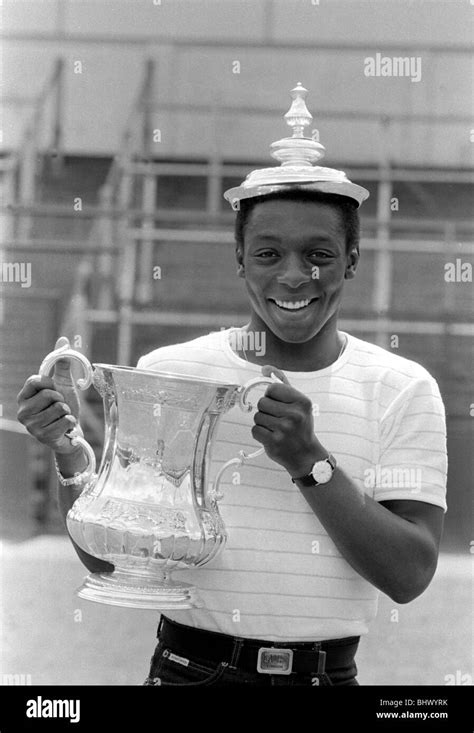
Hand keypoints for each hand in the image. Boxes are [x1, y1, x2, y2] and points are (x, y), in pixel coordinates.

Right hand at [17, 336, 81, 455]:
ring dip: (67, 412)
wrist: (71, 434)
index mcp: (23, 396)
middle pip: (49, 394)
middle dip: (61, 399)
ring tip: (62, 418)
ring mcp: (31, 426)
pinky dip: (70, 422)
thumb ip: (61, 363)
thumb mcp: (63, 383)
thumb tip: (63, 339)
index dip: (51, 383)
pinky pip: (65, 420)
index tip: (54, 390)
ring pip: (59, 408)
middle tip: (59, 407)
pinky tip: (64, 428)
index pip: (36, 380)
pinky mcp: (43, 437)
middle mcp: (22, 411)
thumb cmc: (64, 407)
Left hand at [251, 371, 325, 476]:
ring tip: (276, 429)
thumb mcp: (297, 402)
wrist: (306, 454)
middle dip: (266, 410)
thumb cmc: (300, 425)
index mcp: (302, 401)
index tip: (279, 405)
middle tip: (278, 419)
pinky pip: (255, 430)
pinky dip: (260, 434)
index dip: (271, 396)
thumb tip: (265, 368)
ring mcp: (284, 429)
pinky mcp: (274, 442)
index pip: (272, 388)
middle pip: (262, 402)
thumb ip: (282, 383)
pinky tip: (272, 437)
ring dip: (263, 423)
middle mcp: (294, 415)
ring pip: (257, 416)